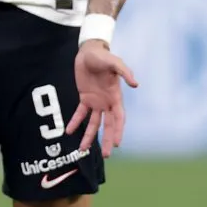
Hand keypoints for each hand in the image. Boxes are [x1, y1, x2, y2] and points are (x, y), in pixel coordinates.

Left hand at [66, 41, 137, 156]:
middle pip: (108, 126)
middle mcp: (107, 102)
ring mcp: (96, 102)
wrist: (89, 51)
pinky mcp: (84, 98)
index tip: (117, 144)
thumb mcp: (114, 62)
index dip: (118, 131)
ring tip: (82, 150)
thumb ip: (125, 72)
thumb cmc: (104, 57)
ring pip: (93, 124)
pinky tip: (69, 132)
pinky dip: (75, 122)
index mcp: (116, 97)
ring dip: (89, 137)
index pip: (119, 118)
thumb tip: (136, 84)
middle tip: (106, 155)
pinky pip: (80, 113)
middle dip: (107, 140)